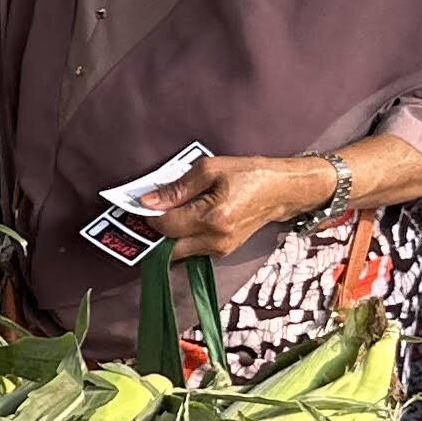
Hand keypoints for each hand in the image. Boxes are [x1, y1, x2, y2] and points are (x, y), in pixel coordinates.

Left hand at [146, 153, 335, 259]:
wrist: (281, 191)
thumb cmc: (249, 174)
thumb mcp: (211, 169)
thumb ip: (177, 188)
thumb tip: (149, 202)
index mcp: (213, 218)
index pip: (167, 225)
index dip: (149, 215)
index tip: (140, 203)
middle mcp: (216, 240)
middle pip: (169, 245)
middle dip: (155, 230)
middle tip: (147, 212)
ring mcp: (221, 250)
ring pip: (179, 252)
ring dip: (167, 236)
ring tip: (165, 214)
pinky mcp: (223, 251)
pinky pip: (192, 250)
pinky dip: (181, 238)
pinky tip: (181, 220)